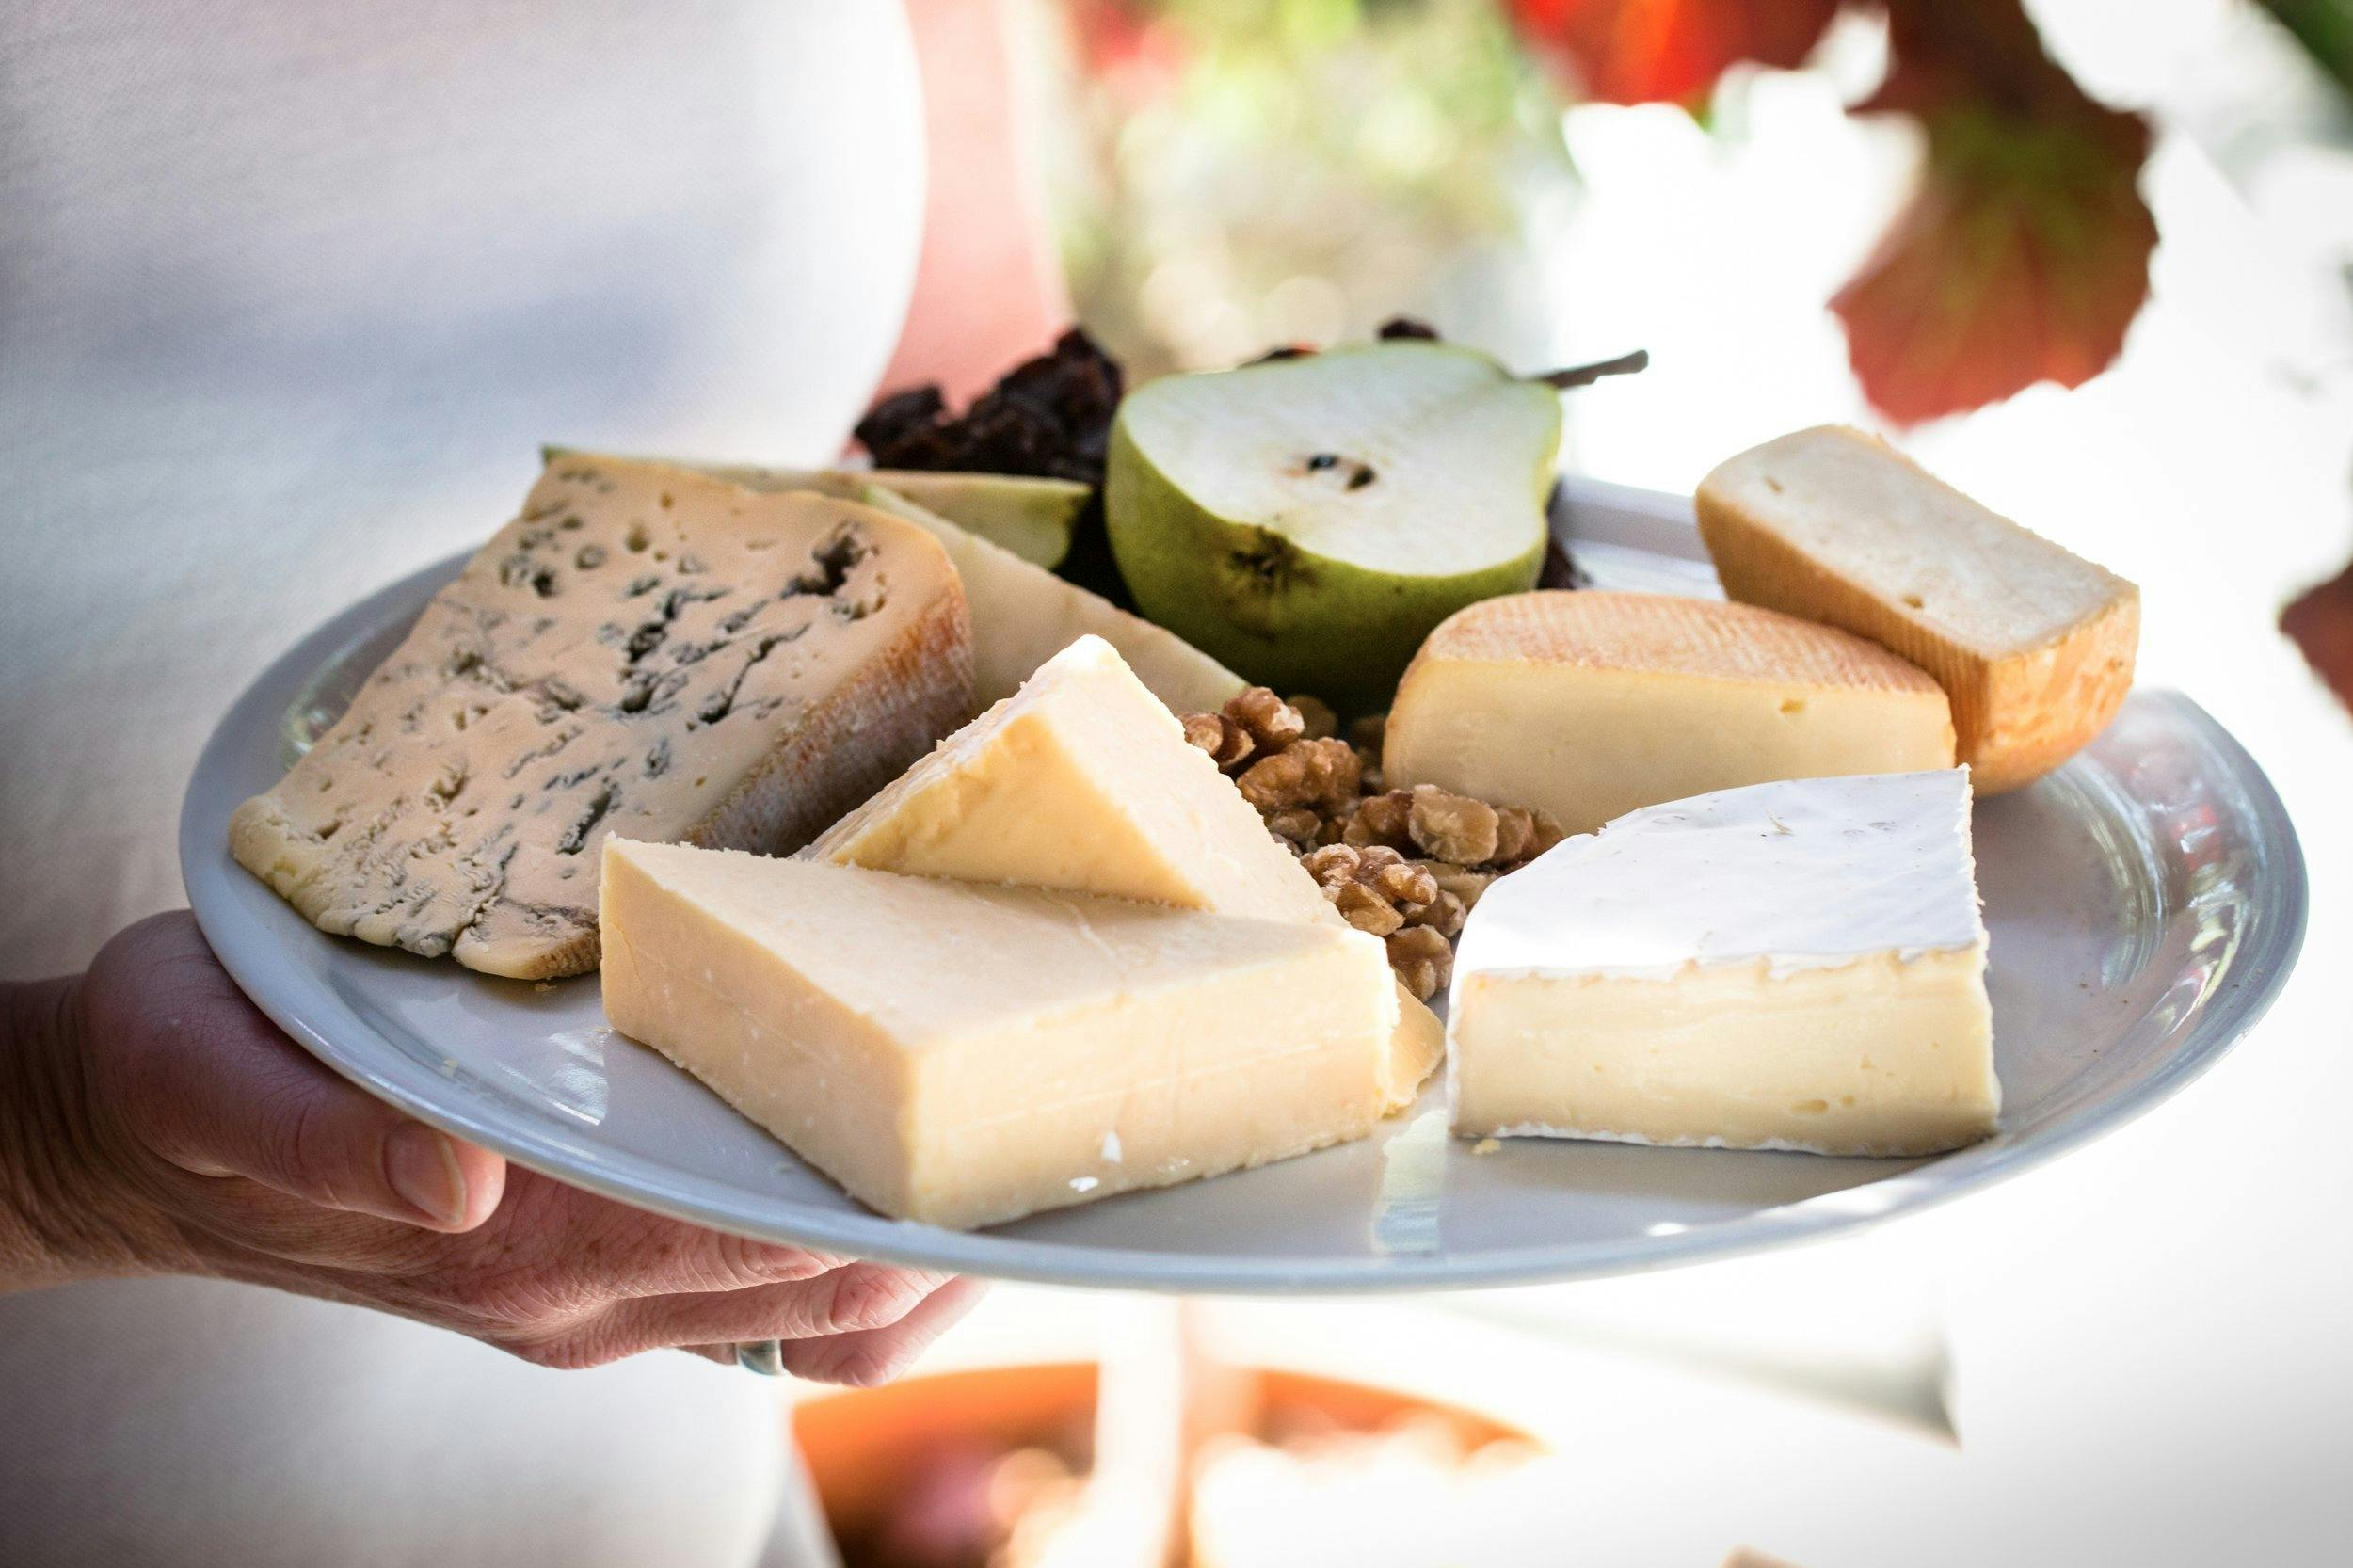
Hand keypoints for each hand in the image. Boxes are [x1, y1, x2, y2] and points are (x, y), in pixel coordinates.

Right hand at [0, 912, 979, 1381]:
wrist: (141, 1141)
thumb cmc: (188, 1071)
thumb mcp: (204, 1071)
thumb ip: (317, 1129)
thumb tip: (455, 1174)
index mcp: (514, 1237)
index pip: (744, 1237)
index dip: (879, 1198)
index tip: (994, 1131)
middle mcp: (582, 1289)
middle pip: (824, 1288)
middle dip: (953, 1220)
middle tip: (1074, 1114)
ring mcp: (603, 1298)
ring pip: (823, 1315)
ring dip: (935, 1253)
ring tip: (1034, 1153)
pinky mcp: (604, 1276)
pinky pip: (779, 1309)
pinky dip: (868, 1265)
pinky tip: (919, 1189)